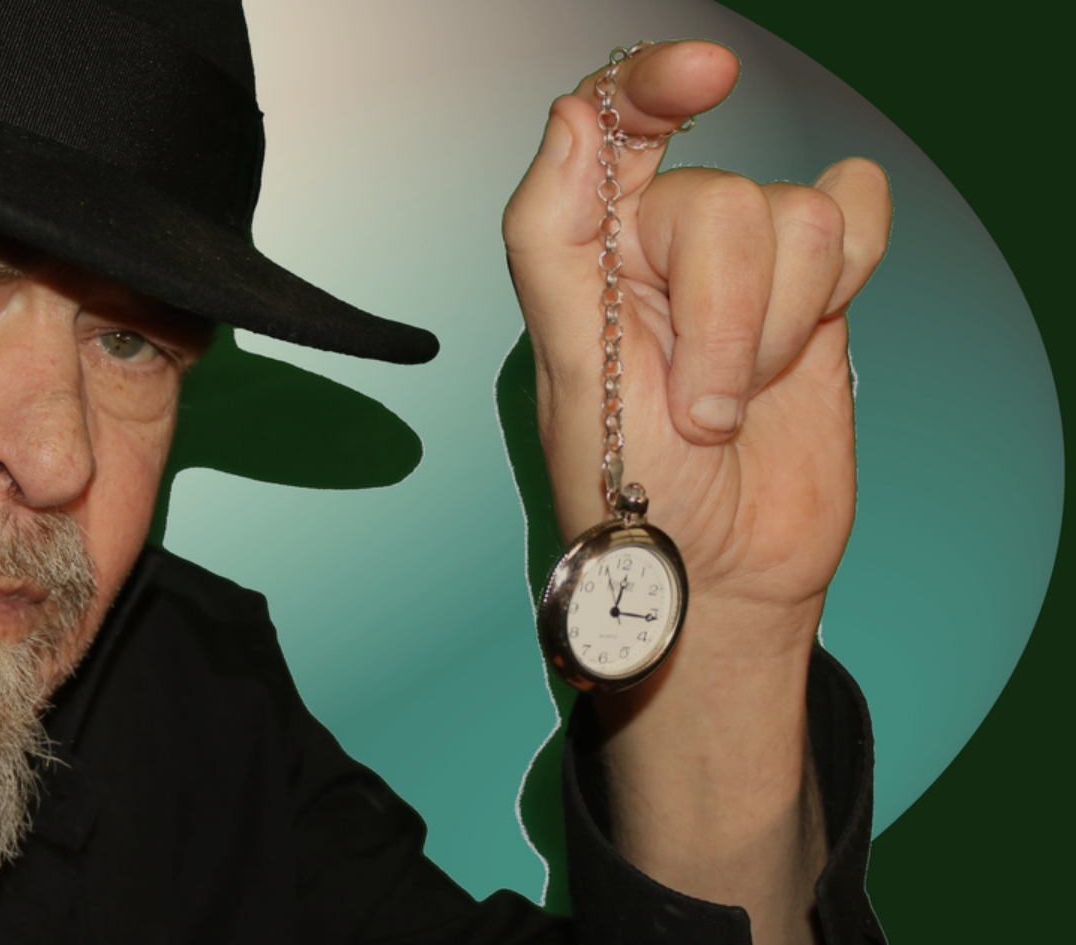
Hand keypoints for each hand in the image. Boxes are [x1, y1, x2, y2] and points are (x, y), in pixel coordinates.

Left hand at [504, 40, 890, 661]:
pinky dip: (844, 279)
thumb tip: (576, 118)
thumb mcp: (572, 374)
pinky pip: (860, 218)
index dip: (656, 82)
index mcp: (588, 249)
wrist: (718, 570)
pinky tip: (803, 340)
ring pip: (802, 218)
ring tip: (734, 401)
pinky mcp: (818, 290)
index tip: (706, 76)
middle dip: (720, 321)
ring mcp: (745, 265)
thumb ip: (556, 236)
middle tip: (697, 407)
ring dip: (773, 329)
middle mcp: (664, 243)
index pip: (615, 119)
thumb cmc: (625, 491)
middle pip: (727, 200)